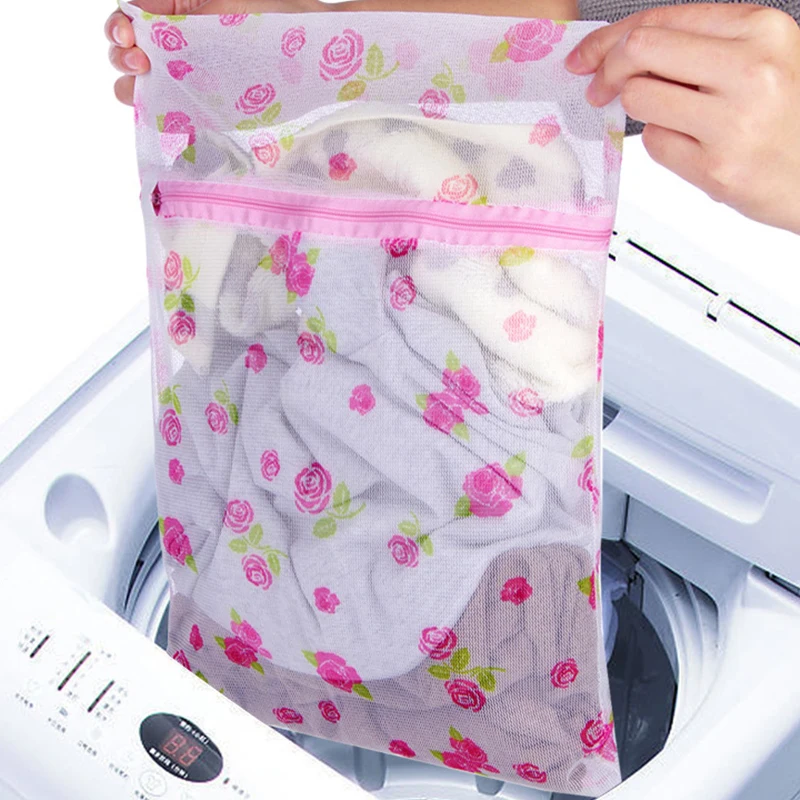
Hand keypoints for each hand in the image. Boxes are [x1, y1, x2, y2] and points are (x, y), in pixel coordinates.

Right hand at [105, 0, 321, 105]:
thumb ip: (178, 8)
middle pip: (127, 48)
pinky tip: (154, 106)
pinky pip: (168, 111)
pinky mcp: (203, 106)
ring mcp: (189, 76)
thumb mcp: (221, 3)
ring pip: (141, 81)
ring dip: (130, 81)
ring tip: (143, 81)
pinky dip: (153, 109)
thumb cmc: (277, 22)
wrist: (316, 59)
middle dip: (121, 53)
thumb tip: (135, 8)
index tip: (126, 35)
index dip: (119, 26)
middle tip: (140, 61)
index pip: (131, 15)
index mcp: (179, 9)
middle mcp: (178, 42)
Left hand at [565, 4, 799, 234]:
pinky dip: (663, 143)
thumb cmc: (791, 117)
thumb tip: (625, 49)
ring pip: (639, 99)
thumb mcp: (764, 58)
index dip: (610, 39)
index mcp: (761, 30)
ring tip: (677, 120)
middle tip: (599, 89)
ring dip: (642, 111)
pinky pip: (654, 143)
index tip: (587, 56)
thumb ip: (702, 46)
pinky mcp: (716, 167)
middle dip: (608, 70)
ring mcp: (732, 121)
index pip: (661, 19)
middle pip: (640, 51)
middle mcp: (749, 69)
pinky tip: (696, 147)